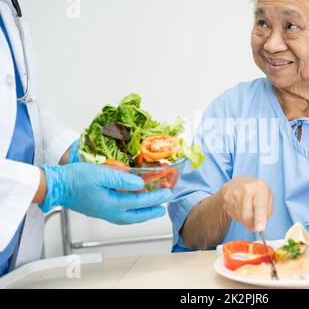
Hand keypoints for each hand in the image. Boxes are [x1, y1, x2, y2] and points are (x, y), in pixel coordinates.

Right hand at [39, 163, 171, 224]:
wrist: (56, 185)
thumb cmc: (75, 178)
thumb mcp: (102, 174)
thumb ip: (123, 179)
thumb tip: (140, 183)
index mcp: (112, 204)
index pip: (140, 202)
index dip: (155, 198)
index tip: (167, 193)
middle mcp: (109, 212)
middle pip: (137, 216)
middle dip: (152, 212)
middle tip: (163, 208)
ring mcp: (104, 213)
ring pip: (129, 218)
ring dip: (142, 214)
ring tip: (152, 210)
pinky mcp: (99, 210)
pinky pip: (121, 216)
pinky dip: (131, 213)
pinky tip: (132, 208)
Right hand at [220, 177, 273, 231]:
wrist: (239, 182)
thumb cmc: (257, 193)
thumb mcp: (268, 198)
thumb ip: (267, 213)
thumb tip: (257, 227)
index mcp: (260, 187)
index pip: (260, 205)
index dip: (260, 218)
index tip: (260, 228)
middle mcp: (245, 188)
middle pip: (247, 216)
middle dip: (252, 223)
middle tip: (256, 221)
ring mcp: (234, 192)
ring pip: (240, 217)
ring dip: (245, 219)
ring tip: (247, 208)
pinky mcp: (226, 197)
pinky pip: (233, 215)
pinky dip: (238, 215)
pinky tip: (240, 207)